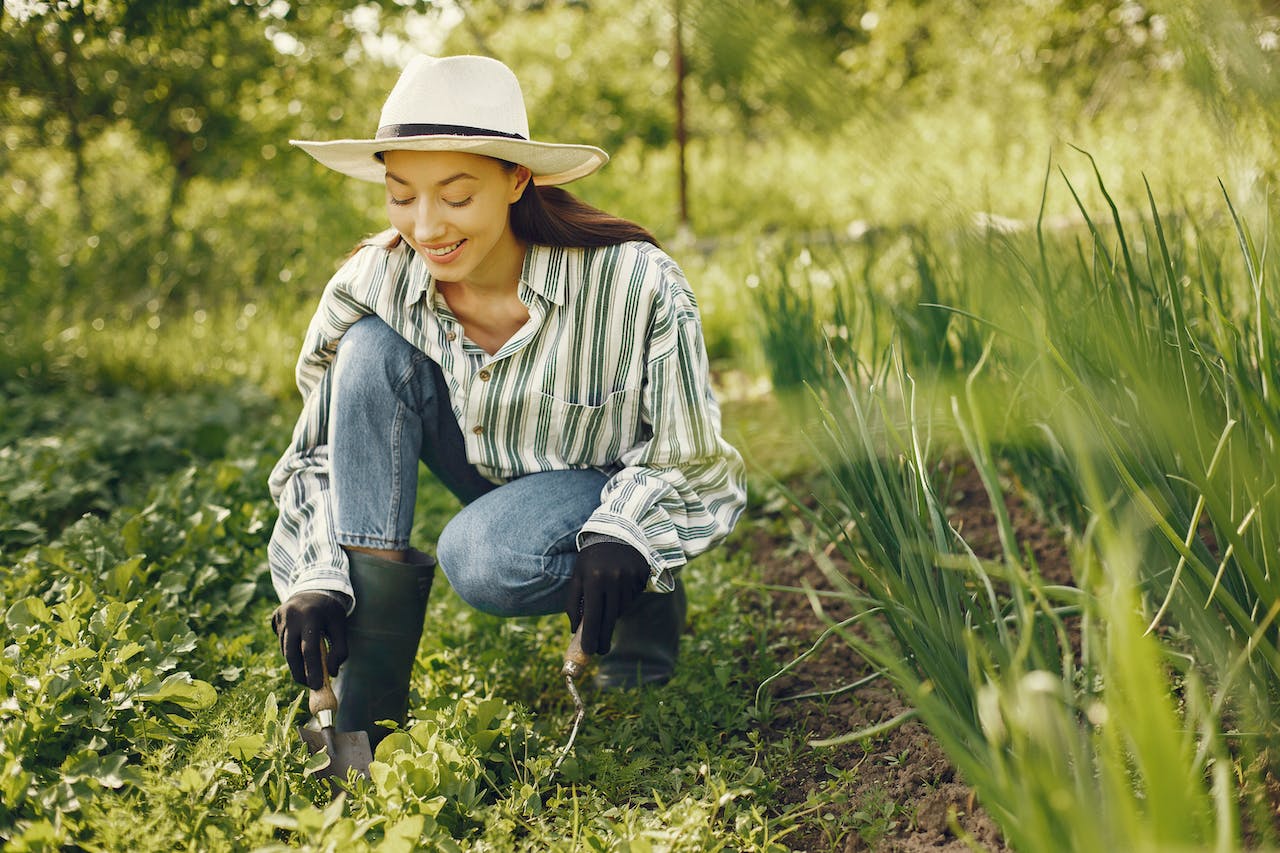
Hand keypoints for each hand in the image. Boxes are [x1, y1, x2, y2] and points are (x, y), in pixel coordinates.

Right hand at [270, 592, 347, 689]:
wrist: (314, 588)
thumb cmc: (330, 611)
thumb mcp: (340, 626)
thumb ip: (340, 650)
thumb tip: (331, 674)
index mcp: (311, 616)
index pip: (309, 650)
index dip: (312, 670)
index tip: (316, 686)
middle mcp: (292, 615)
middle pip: (291, 653)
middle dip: (299, 673)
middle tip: (308, 685)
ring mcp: (280, 616)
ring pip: (285, 649)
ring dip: (295, 662)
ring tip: (307, 669)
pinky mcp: (274, 617)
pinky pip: (281, 641)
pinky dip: (290, 650)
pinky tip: (299, 648)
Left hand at [564, 541, 649, 655]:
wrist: (615, 531)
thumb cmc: (591, 558)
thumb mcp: (577, 576)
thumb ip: (573, 603)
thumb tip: (575, 630)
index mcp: (593, 579)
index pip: (591, 616)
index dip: (590, 637)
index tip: (589, 651)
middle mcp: (612, 579)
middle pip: (609, 618)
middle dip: (603, 637)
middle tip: (600, 651)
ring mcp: (629, 577)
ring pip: (622, 609)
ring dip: (613, 615)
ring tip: (606, 606)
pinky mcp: (642, 575)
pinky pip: (633, 598)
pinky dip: (625, 601)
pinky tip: (619, 590)